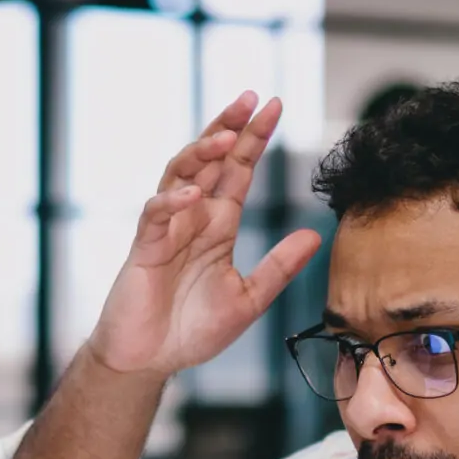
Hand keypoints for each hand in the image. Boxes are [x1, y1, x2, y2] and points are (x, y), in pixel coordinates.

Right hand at [87, 92, 324, 377]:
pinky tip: (193, 193)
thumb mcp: (248, 299)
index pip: (239, 171)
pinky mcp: (144, 249)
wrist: (150, 361)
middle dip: (229, 126)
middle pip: (210, 159)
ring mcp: (166, 229)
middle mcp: (192, 217)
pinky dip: (172, 201)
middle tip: (251, 97)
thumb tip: (314, 236)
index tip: (275, 106)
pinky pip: (155, 215)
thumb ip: (279, 267)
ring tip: (226, 135)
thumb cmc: (191, 330)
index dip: (255, 138)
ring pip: (179, 174)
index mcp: (218, 225)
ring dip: (201, 152)